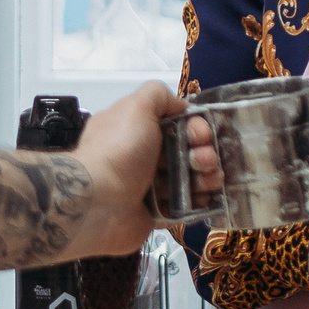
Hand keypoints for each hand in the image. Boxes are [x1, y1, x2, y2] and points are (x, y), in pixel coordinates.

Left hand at [70, 83, 217, 255]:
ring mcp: (147, 187)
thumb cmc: (118, 151)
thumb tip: (180, 104)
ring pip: (187, 180)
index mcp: (135, 130)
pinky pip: (183, 207)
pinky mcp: (153, 213)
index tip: (202, 135)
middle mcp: (141, 156)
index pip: (174, 124)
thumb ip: (158, 95)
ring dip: (205, 178)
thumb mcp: (136, 107)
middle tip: (206, 160)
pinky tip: (204, 199)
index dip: (194, 127)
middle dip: (204, 153)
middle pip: (185, 152)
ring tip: (210, 181)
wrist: (98, 202)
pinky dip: (197, 203)